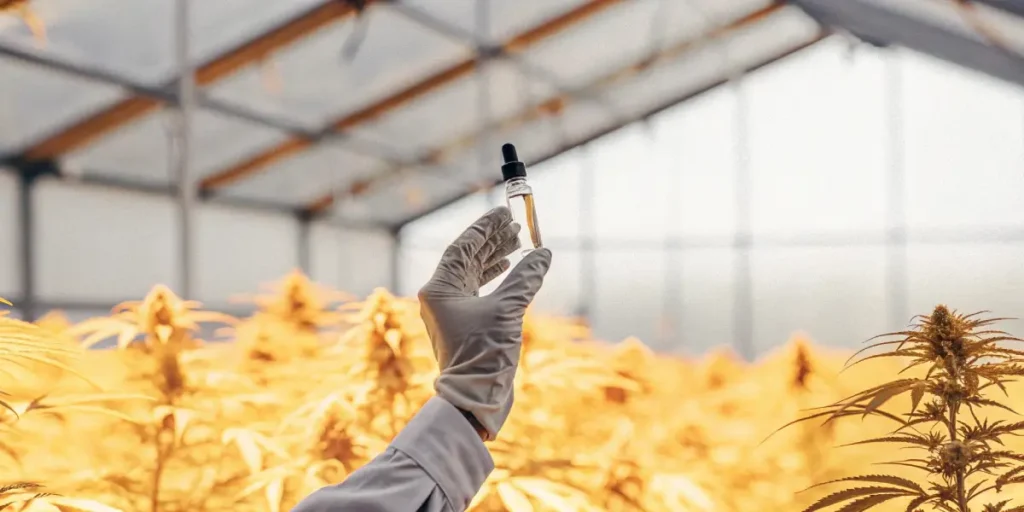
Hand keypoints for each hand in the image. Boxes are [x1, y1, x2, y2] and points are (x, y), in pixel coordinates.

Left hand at [418, 207, 551, 440]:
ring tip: (518, 244)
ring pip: (474, 274)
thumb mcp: (508, 309)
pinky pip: (479, 291)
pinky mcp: (464, 325)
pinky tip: (512, 272)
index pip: (462, 247)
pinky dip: (496, 279)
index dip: (484, 228)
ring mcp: (451, 312)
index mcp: (439, 289)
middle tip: (515, 226)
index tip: (503, 213)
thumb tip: (543, 254)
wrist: (475, 397)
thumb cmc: (484, 354)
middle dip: (492, 241)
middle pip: (468, 258)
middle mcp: (440, 297)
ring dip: (496, 258)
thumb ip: (525, 278)